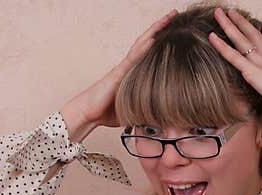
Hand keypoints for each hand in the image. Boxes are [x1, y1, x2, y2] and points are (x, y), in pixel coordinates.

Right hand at [62, 9, 177, 131]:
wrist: (87, 113)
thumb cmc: (106, 112)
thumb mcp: (132, 108)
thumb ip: (144, 107)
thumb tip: (160, 114)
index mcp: (132, 72)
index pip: (149, 51)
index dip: (160, 39)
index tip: (174, 29)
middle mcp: (128, 66)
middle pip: (146, 41)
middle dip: (160, 27)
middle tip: (174, 13)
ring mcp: (123, 68)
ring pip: (141, 44)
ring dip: (154, 31)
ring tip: (168, 18)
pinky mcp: (118, 74)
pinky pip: (132, 58)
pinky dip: (143, 48)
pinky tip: (153, 39)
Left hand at [208, 7, 261, 137]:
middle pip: (253, 37)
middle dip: (243, 24)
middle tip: (234, 12)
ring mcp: (260, 63)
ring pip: (241, 39)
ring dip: (230, 24)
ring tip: (220, 11)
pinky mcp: (252, 71)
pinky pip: (233, 55)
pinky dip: (222, 45)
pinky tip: (212, 35)